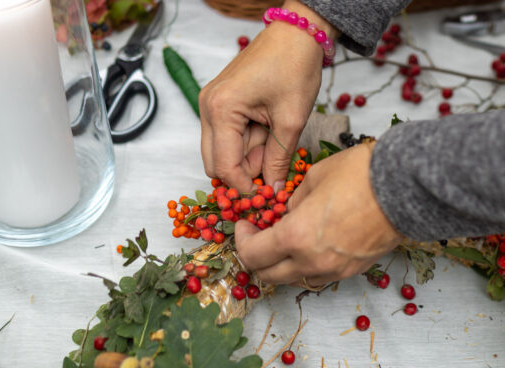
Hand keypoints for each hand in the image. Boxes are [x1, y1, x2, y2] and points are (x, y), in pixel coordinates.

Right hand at [198, 1, 334, 192]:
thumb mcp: (291, 120)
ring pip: (221, 151)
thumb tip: (273, 189)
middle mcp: (208, 108)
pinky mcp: (220, 103)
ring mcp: (211, 104)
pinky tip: (268, 135)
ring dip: (247, 158)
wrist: (295, 34)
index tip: (266, 196)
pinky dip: (247, 144)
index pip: (224, 167)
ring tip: (275, 144)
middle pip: (215, 163)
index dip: (245, 187)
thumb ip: (279, 159)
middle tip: (273, 170)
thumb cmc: (294, 68)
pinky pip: (227, 136)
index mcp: (221, 110)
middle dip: (243, 174)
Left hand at [234, 143, 403, 285]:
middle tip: (259, 235)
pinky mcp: (354, 271)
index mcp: (296, 238)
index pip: (252, 254)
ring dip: (283, 263)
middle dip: (257, 256)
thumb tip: (286, 212)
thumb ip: (293, 201)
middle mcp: (312, 262)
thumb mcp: (314, 179)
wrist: (407, 188)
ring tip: (288, 239)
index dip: (241, 239)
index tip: (245, 224)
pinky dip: (308, 264)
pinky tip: (314, 243)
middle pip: (268, 275)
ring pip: (294, 278)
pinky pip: (320, 275)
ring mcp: (335, 270)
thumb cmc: (361, 175)